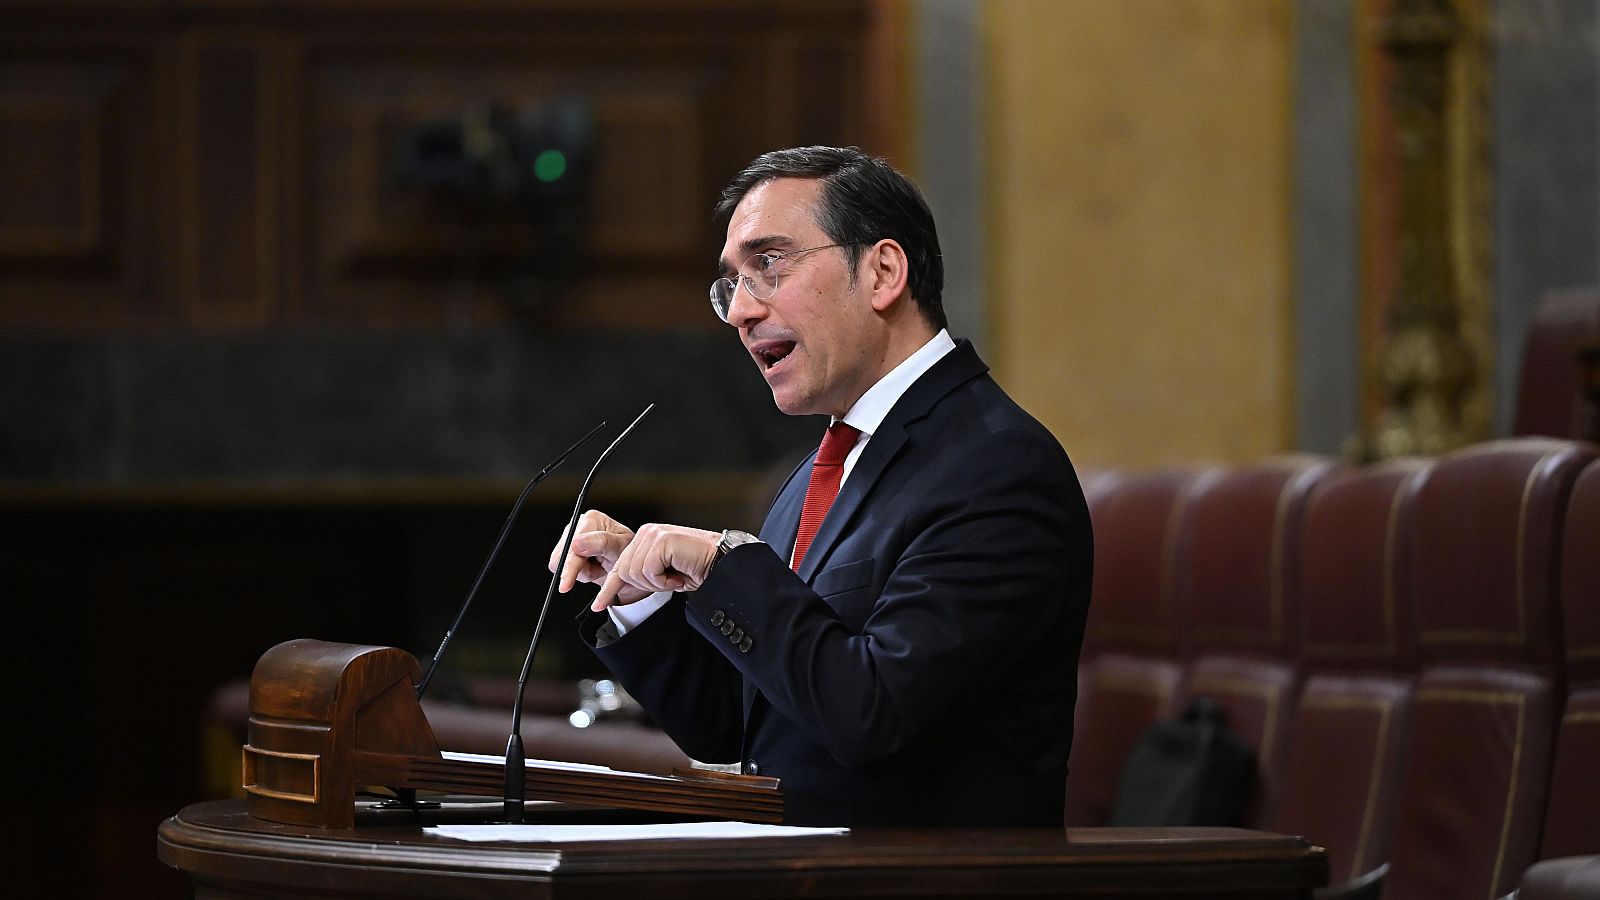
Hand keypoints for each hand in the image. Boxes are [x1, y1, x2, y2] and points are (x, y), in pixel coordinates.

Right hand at [548, 510, 649, 605]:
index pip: (573, 546)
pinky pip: (560, 568)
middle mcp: (577, 525)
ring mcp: (568, 537)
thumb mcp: (621, 548)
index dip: (569, 567)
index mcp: (592, 519)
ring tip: (598, 566)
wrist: (625, 565)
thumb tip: (576, 543)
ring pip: (559, 564)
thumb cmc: (626, 553)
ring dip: (580, 572)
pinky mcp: (564, 550)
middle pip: (562, 557)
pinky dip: (577, 573)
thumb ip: (602, 543)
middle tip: (601, 568)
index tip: (565, 585)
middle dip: (581, 570)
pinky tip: (590, 567)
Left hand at [593, 524, 720, 611]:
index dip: (609, 589)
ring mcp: (653, 535)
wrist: (721, 562)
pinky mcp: (661, 541)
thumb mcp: (664, 574)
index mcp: (646, 539)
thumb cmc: (698, 568)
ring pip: (635, 573)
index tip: (599, 605)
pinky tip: (678, 575)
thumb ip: (643, 574)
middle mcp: (647, 534)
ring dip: (657, 584)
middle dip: (646, 586)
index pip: (620, 565)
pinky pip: (649, 571)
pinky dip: (664, 581)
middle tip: (670, 582)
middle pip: (625, 572)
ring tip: (676, 577)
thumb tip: (620, 585)